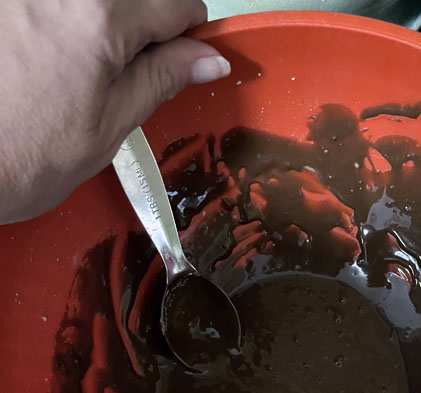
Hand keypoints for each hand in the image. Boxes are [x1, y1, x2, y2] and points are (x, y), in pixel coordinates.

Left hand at [0, 0, 229, 223]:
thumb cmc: (27, 157)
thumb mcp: (110, 126)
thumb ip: (161, 79)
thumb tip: (209, 57)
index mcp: (102, 17)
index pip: (176, 4)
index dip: (187, 36)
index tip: (181, 61)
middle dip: (139, 30)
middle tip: (119, 78)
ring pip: (93, 4)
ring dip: (99, 28)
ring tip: (72, 74)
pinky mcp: (6, 5)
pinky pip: (54, 9)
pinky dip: (61, 27)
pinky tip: (42, 64)